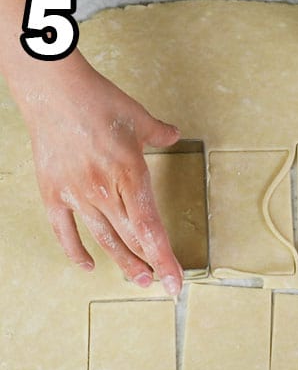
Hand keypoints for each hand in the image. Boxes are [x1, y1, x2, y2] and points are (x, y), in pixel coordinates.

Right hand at [11, 58, 184, 294]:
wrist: (51, 87)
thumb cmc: (95, 99)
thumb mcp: (138, 117)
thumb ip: (159, 134)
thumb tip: (174, 135)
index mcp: (130, 174)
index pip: (151, 228)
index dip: (164, 259)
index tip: (174, 281)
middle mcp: (104, 190)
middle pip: (131, 238)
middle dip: (149, 264)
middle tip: (162, 282)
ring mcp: (76, 193)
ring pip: (103, 238)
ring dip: (122, 262)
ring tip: (138, 279)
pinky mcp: (53, 191)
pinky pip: (64, 229)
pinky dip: (75, 250)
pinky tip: (88, 265)